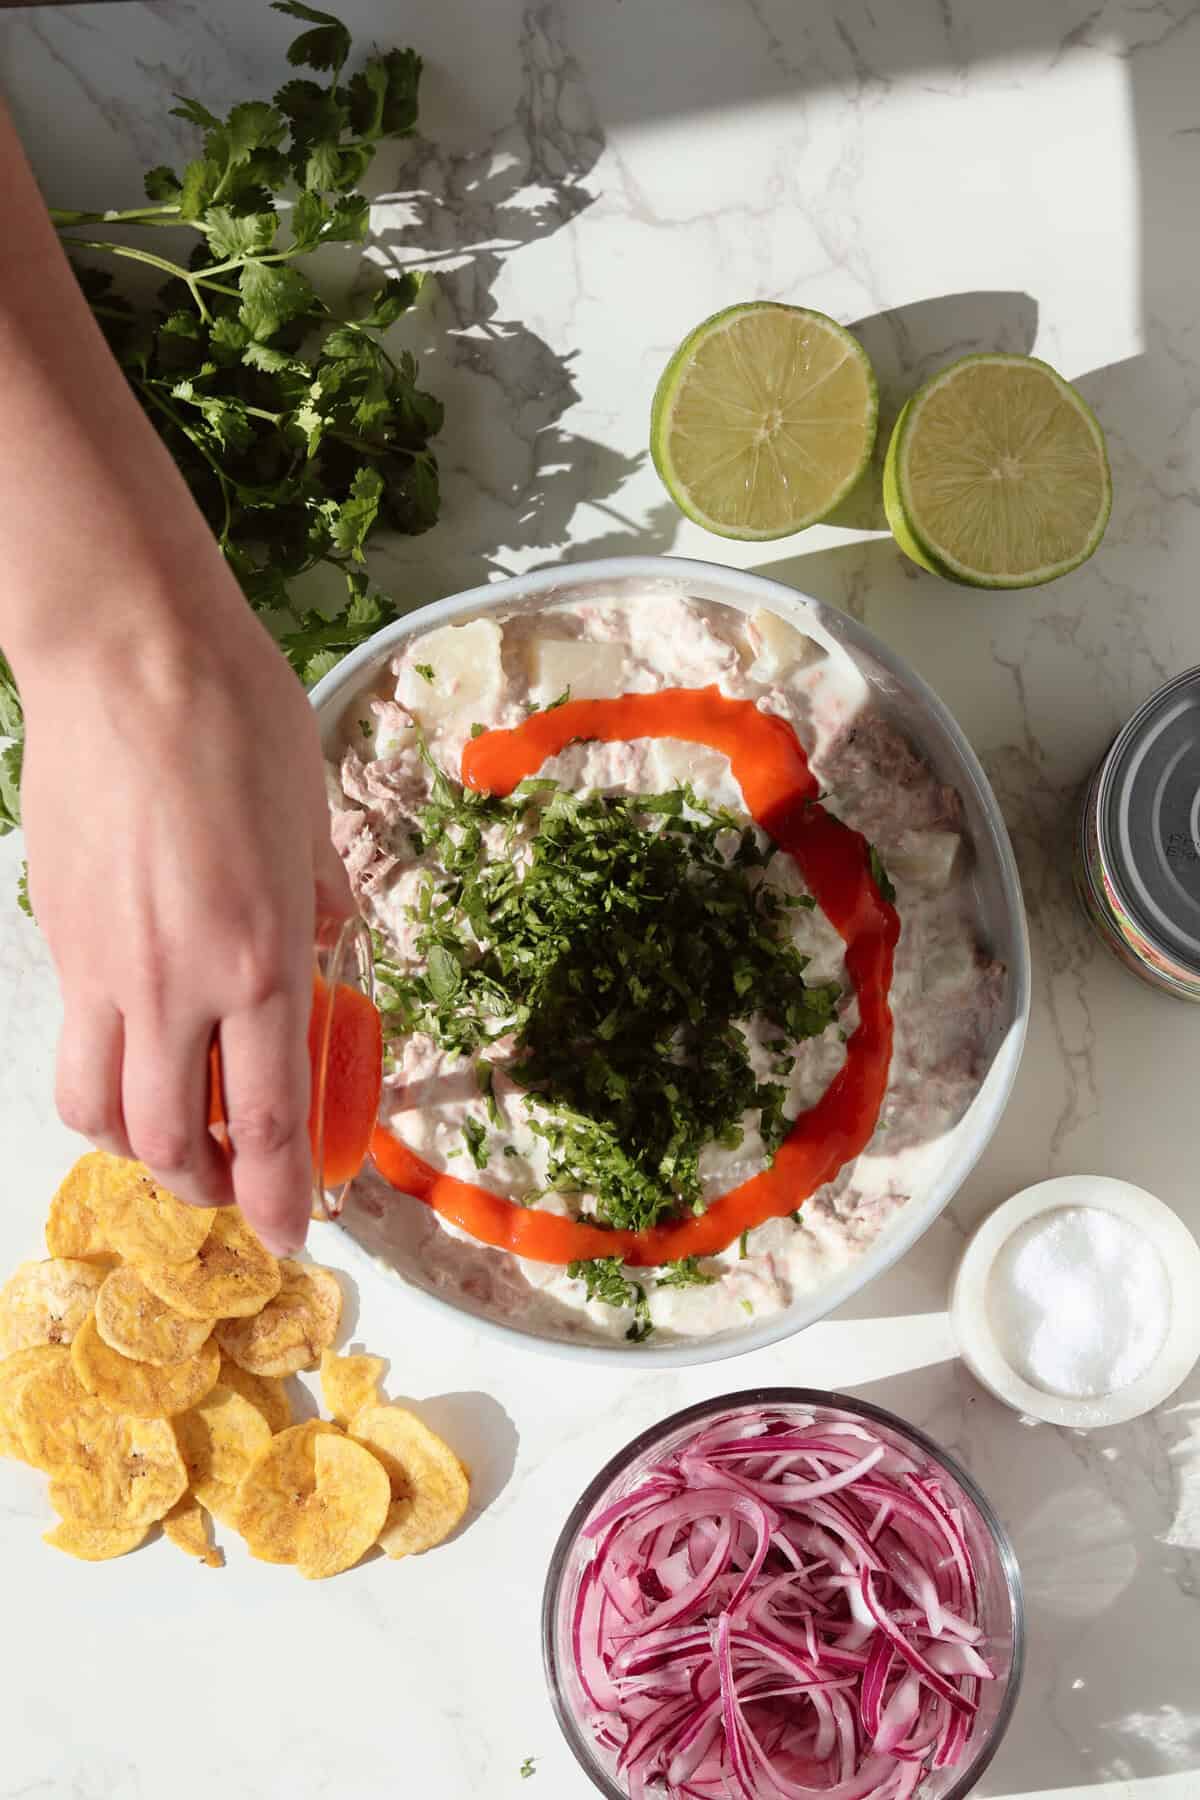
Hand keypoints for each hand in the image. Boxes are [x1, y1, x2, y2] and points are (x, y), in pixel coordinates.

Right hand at [19, 567, 351, 1254]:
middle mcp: (177, 982)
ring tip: (183, 1138)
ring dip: (144, 1150)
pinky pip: (74, 1039)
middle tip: (242, 1190)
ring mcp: (104, 965)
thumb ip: (321, 899)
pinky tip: (145, 1046)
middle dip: (212, 1192)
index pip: (270, 1124)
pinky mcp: (58, 935)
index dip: (285, 1199)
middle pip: (171, 1145)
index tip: (297, 1234)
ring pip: (100, 1111)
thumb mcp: (311, 818)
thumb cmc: (237, 719)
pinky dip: (108, 1074)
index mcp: (261, 958)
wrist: (126, 652)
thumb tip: (327, 938)